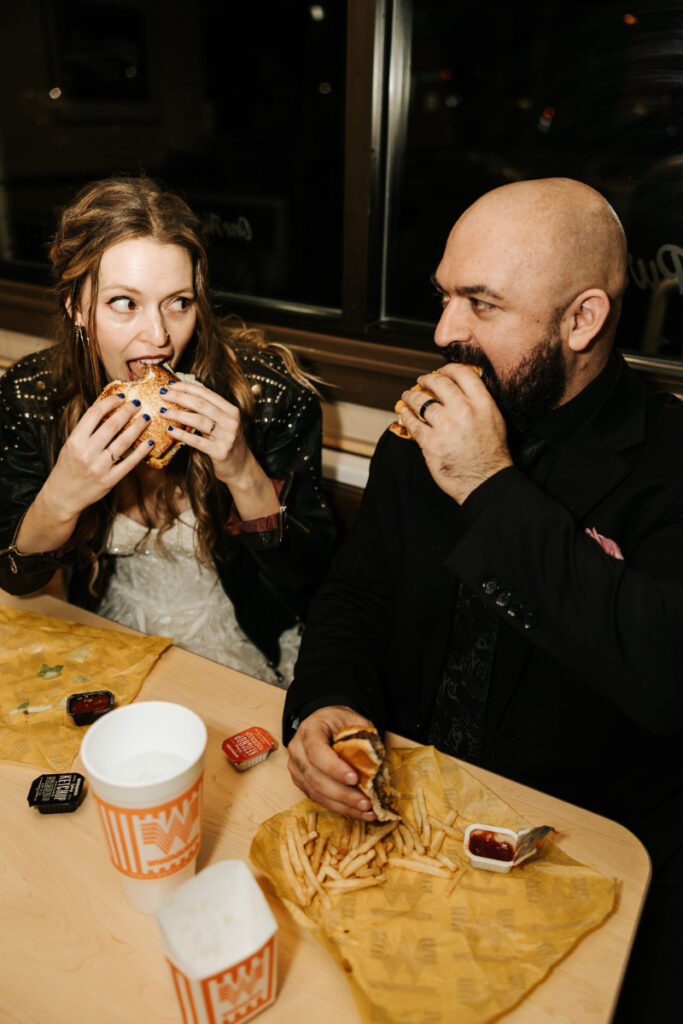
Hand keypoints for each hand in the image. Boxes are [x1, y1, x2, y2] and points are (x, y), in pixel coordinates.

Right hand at [17, 394, 152, 555]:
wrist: (63, 496)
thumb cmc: (68, 467)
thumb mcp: (71, 445)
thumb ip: (87, 430)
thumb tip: (109, 410)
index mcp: (75, 440)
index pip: (94, 414)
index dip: (110, 402)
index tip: (121, 396)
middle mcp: (87, 452)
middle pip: (112, 425)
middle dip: (127, 411)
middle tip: (138, 403)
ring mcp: (99, 467)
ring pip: (124, 442)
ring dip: (138, 427)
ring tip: (146, 418)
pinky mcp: (110, 480)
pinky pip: (129, 463)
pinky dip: (141, 452)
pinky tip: (150, 442)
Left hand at [159, 380, 252, 485]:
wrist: (241, 467)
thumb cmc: (226, 442)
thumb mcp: (223, 423)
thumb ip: (209, 411)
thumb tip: (183, 396)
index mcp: (231, 410)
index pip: (206, 393)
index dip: (187, 387)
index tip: (171, 384)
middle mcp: (231, 421)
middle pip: (201, 404)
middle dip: (179, 397)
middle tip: (162, 394)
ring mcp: (227, 437)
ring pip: (198, 420)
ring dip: (178, 414)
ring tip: (163, 411)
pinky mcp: (220, 452)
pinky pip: (197, 441)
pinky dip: (182, 435)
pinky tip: (170, 430)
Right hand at [287, 706, 378, 819]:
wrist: (324, 724)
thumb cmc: (339, 722)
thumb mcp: (353, 720)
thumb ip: (363, 737)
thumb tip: (376, 763)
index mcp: (310, 730)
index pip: (317, 751)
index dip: (335, 768)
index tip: (355, 779)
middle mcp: (298, 750)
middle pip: (316, 777)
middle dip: (343, 794)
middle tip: (366, 802)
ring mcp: (296, 768)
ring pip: (316, 793)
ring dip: (343, 805)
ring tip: (366, 811)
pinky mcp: (302, 783)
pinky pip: (319, 799)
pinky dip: (340, 807)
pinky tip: (358, 812)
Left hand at [398, 364, 512, 502]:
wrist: (485, 480)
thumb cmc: (492, 454)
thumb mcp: (495, 420)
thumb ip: (480, 402)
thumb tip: (463, 389)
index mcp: (482, 403)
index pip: (462, 373)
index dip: (447, 369)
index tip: (441, 371)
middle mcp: (463, 410)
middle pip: (438, 383)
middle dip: (426, 379)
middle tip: (421, 381)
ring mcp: (445, 425)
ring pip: (421, 401)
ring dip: (411, 396)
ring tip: (408, 396)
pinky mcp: (430, 442)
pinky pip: (413, 423)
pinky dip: (406, 415)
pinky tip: (404, 412)